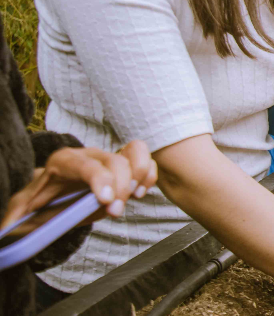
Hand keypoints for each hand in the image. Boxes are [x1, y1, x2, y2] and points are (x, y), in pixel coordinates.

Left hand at [2, 140, 157, 230]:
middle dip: (121, 187)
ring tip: (134, 196)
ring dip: (140, 175)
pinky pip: (145, 159)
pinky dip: (149, 174)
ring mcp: (108, 157)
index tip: (107, 202)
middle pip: (114, 160)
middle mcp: (88, 154)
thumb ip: (14, 220)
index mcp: (62, 161)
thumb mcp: (21, 210)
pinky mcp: (123, 164)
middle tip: (115, 213)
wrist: (51, 193)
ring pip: (135, 151)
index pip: (85, 165)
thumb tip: (4, 232)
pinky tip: (141, 192)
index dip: (100, 181)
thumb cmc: (39, 202)